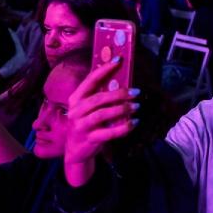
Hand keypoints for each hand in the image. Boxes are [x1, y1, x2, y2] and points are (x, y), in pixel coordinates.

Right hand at [63, 58, 136, 186]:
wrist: (76, 151)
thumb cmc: (87, 124)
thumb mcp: (88, 109)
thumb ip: (100, 96)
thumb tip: (122, 81)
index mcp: (75, 99)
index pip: (90, 80)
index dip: (104, 69)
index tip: (118, 60)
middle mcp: (76, 111)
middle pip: (98, 98)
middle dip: (118, 94)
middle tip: (136, 92)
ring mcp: (81, 126)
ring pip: (102, 114)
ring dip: (122, 109)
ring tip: (136, 107)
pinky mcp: (89, 139)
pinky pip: (108, 132)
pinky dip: (123, 127)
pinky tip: (134, 123)